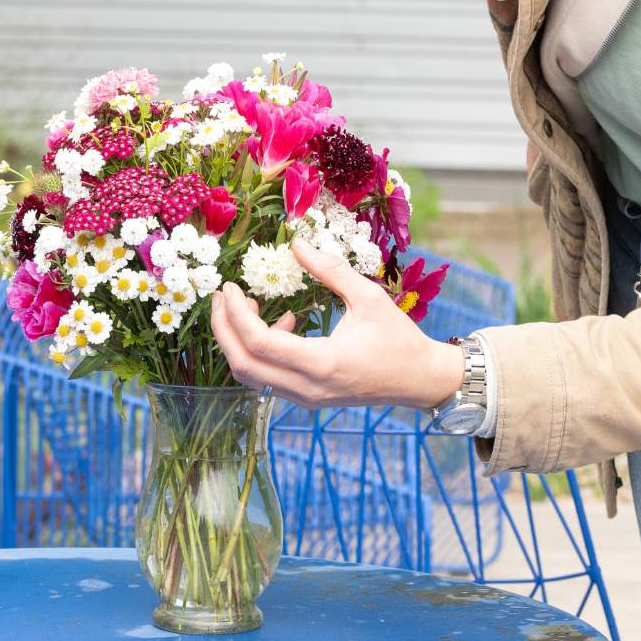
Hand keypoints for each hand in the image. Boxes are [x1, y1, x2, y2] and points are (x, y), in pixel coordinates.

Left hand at [210, 237, 462, 410]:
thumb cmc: (398, 338)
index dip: (235, 314)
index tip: (230, 287)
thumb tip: (296, 243)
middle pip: (242, 366)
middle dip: (222, 328)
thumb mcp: (368, 296)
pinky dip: (259, 352)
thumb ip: (330, 269)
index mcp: (322, 363)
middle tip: (222, 296)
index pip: (259, 344)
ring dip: (238, 341)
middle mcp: (307, 387)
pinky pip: (267, 377)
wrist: (418, 380)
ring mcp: (305, 397)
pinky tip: (283, 324)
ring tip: (248, 305)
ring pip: (250, 375)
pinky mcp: (306, 397)